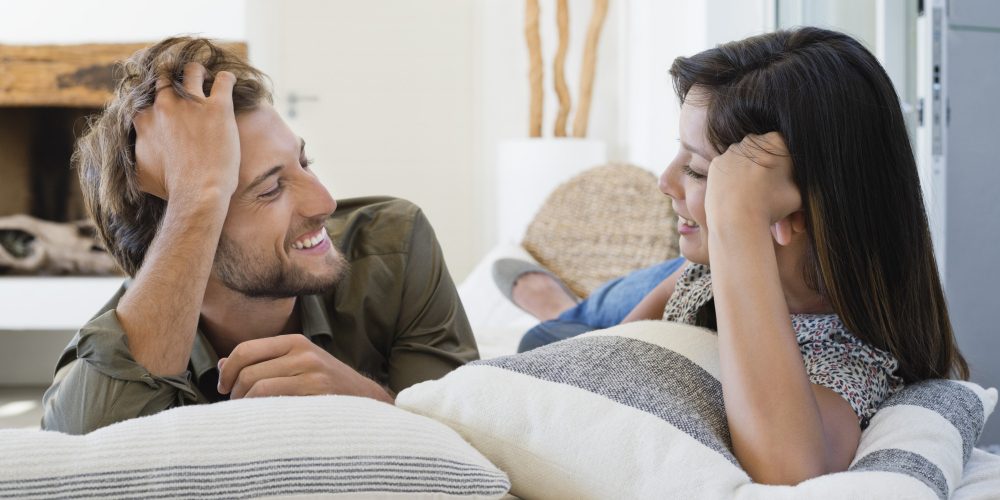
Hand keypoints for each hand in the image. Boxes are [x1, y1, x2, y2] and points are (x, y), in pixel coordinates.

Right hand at [133, 62, 240, 201]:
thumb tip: (136, 154)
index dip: (155, 97)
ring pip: (193, 71)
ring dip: (200, 72)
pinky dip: (228, 79)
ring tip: (208, 77)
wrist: (197, 192)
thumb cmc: (170, 188)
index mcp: (145, 119)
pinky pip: (224, 81)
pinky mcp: (218, 107)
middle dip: (174, 76)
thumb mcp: (141, 173)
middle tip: (185, 82)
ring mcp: (192, 103)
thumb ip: (136, 156)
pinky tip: (231, 81)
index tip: (165, 101)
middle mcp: (165, 105)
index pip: (145, 97)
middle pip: (166, 77)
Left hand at [216, 334, 392, 402]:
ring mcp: (311, 374)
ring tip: (249, 415)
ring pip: (259, 389)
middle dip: (234, 393)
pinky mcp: (317, 396)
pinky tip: (264, 419)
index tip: (223, 387)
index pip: (245, 350)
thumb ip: (262, 362)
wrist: (366, 400)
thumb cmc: (326, 385)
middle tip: (236, 407)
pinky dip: (262, 414)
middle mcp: (303, 353)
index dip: (227, 371)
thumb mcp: (298, 363)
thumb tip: (221, 365)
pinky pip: (275, 405)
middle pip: (248, 372)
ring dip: (245, 406)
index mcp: (295, 341)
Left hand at [705, 132, 802, 244]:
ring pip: (745, 163)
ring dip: (751, 176)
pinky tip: (738, 195)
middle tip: (771, 191)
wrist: (737, 219)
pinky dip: (734, 180)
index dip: (789, 167)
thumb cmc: (771, 206)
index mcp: (776, 141)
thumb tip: (806, 179)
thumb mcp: (800, 194)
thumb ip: (804, 181)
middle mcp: (752, 140)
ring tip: (755, 196)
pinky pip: (729, 170)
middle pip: (764, 156)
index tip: (787, 180)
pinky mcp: (716, 163)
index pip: (786, 149)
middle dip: (769, 173)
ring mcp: (731, 151)